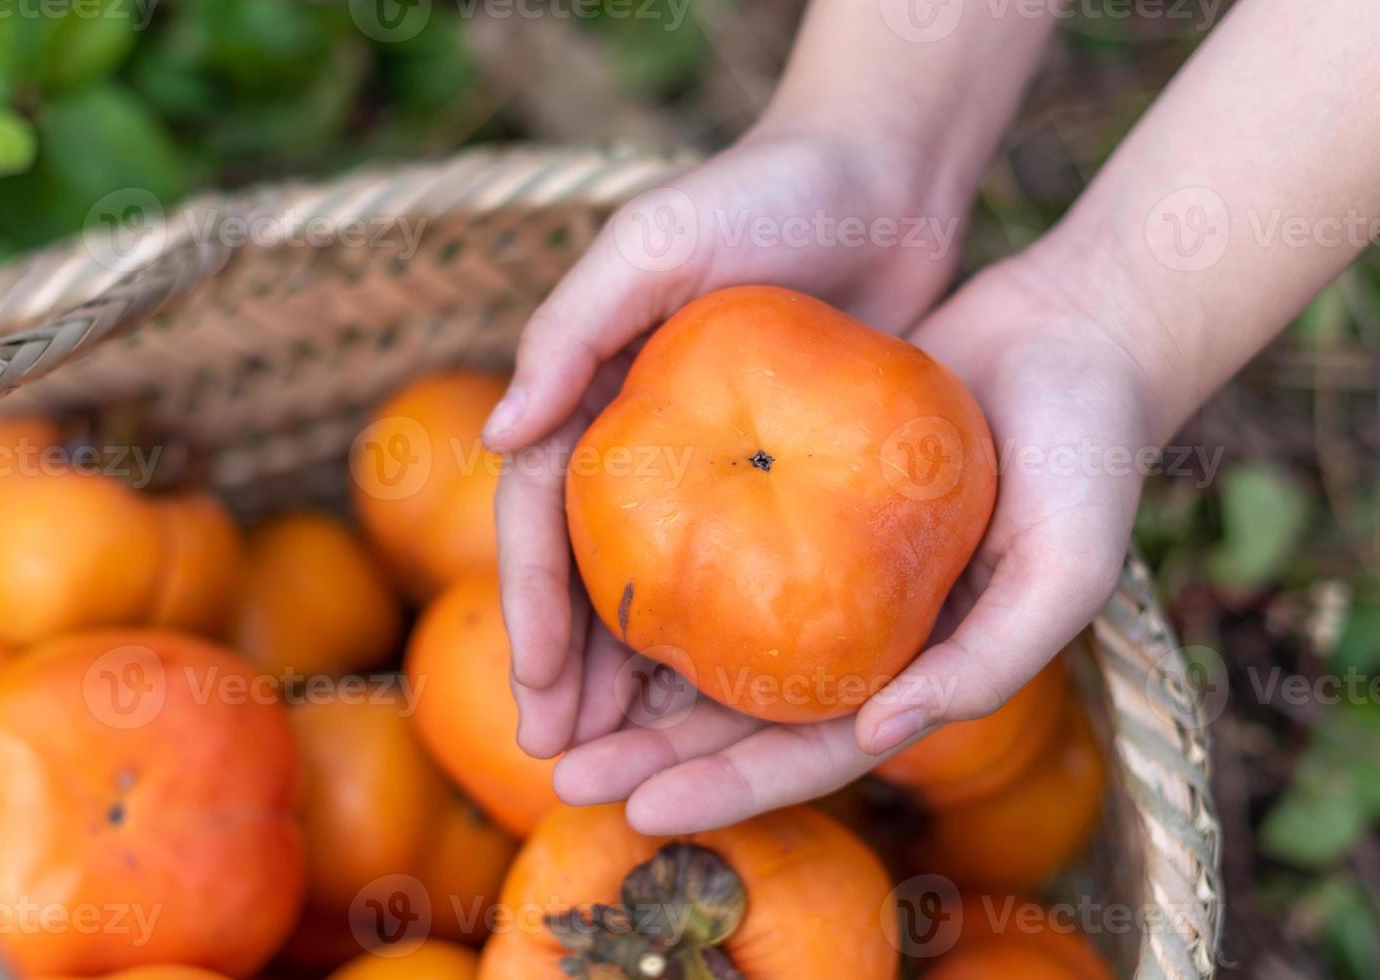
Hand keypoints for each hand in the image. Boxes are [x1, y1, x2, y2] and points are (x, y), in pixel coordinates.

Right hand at [485, 122, 970, 762]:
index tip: (534, 691)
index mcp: (591, 390)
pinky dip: (728, 635)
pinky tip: (728, 700)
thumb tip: (494, 438)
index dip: (530, 607)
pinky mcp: (786, 471)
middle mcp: (639, 435)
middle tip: (568, 756)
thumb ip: (572, 328)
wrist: (885, 175)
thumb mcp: (659, 240)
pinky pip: (750, 569)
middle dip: (569, 668)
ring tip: (633, 756)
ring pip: (663, 588)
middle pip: (592, 574)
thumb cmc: (769, 192)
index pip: (543, 517)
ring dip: (636, 676)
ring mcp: (713, 460)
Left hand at [548, 253, 1161, 833]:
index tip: (640, 812)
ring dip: (636, 678)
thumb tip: (875, 737)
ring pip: (719, 638)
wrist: (1074, 334)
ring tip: (548, 701)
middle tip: (563, 778)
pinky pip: (718, 540)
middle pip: (746, 713)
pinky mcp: (798, 489)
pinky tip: (589, 587)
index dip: (731, 792)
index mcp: (919, 672)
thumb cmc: (1089, 457)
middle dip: (656, 757)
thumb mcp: (1065, 570)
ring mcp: (827, 564)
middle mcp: (864, 631)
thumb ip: (986, 665)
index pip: (814, 753)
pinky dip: (662, 575)